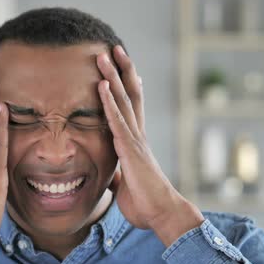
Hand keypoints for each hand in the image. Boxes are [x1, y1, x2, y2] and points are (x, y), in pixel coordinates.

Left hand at [96, 46, 204, 246]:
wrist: (161, 214)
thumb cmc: (146, 203)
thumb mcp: (126, 186)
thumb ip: (119, 176)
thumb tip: (113, 177)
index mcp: (136, 142)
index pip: (132, 107)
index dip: (127, 86)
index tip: (123, 68)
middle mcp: (138, 135)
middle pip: (130, 95)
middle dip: (121, 71)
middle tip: (112, 49)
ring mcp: (135, 140)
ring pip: (123, 101)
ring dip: (112, 77)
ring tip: (103, 56)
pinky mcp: (131, 149)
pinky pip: (117, 120)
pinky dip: (109, 102)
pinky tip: (102, 85)